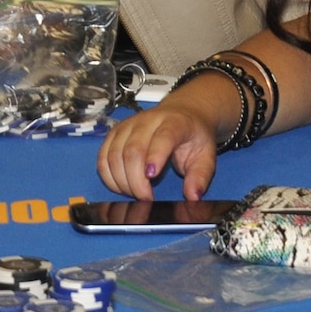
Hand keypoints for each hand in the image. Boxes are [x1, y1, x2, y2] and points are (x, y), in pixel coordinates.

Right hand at [96, 104, 218, 202]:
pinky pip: (103, 157)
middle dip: (136, 180)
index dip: (155, 156)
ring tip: (135, 194)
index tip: (152, 177)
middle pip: (133, 150)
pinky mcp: (114, 132)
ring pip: (114, 155)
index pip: (162, 137)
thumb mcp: (206, 154)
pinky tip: (120, 186)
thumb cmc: (193, 136)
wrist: (183, 113)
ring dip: (121, 181)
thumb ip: (200, 176)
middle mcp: (148, 120)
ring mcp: (128, 125)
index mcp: (174, 122)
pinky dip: (108, 176)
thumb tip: (193, 196)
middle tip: (146, 198)